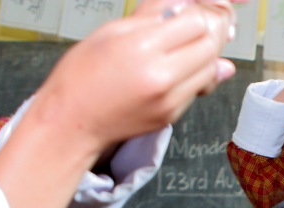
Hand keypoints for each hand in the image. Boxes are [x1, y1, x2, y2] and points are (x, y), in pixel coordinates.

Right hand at [32, 0, 235, 150]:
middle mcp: (161, 76)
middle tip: (190, 28)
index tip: (185, 12)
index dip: (194, 13)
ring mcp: (170, 99)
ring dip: (204, 55)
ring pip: (211, 69)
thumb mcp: (111, 30)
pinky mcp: (173, 114)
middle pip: (211, 46)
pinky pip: (198, 89)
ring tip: (181, 48)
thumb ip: (153, 16)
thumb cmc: (83, 74)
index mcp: (143, 47)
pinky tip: (174, 70)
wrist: (73, 121)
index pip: (196, 22)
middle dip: (207, 32)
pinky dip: (194, 76)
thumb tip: (187, 6)